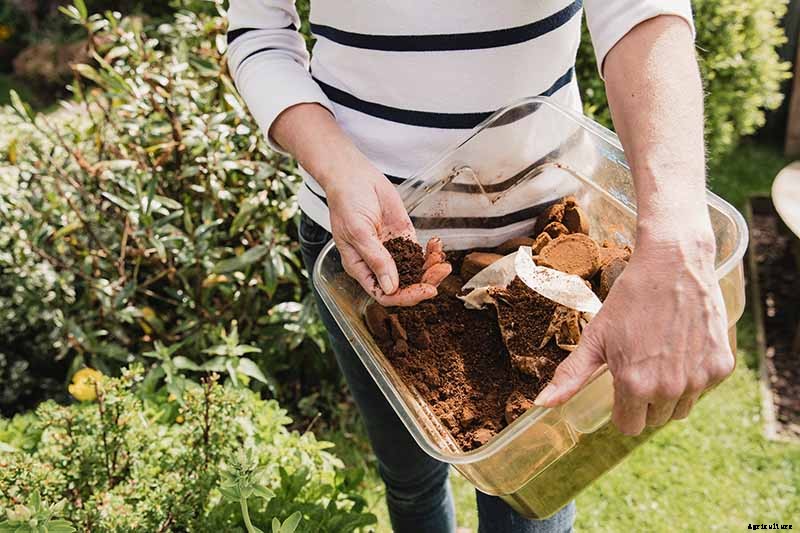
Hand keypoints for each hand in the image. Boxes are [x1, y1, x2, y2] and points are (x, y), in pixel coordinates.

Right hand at [326, 164, 450, 305]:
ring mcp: (392, 251)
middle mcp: (377, 263)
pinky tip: (437, 246)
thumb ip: (376, 259)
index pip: (384, 294)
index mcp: (361, 268)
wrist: (354, 176)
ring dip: (431, 269)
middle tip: (441, 272)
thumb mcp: (358, 232)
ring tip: (443, 260)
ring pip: (415, 271)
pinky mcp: (403, 237)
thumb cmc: (346, 202)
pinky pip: (420, 252)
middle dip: (425, 282)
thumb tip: (390, 287)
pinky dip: (431, 252)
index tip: (425, 290)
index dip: (405, 296)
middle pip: (404, 285)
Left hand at [534, 232, 734, 434]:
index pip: (628, 426)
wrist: (674, 264)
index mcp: (634, 385)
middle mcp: (669, 388)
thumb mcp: (595, 337)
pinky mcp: (722, 366)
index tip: (621, 383)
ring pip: (681, 408)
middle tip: (641, 363)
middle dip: (645, 400)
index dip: (622, 407)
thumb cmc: (629, 299)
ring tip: (661, 356)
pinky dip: (694, 375)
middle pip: (655, 419)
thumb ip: (571, 376)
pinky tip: (683, 346)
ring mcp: (699, 379)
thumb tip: (541, 405)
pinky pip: (704, 388)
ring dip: (671, 393)